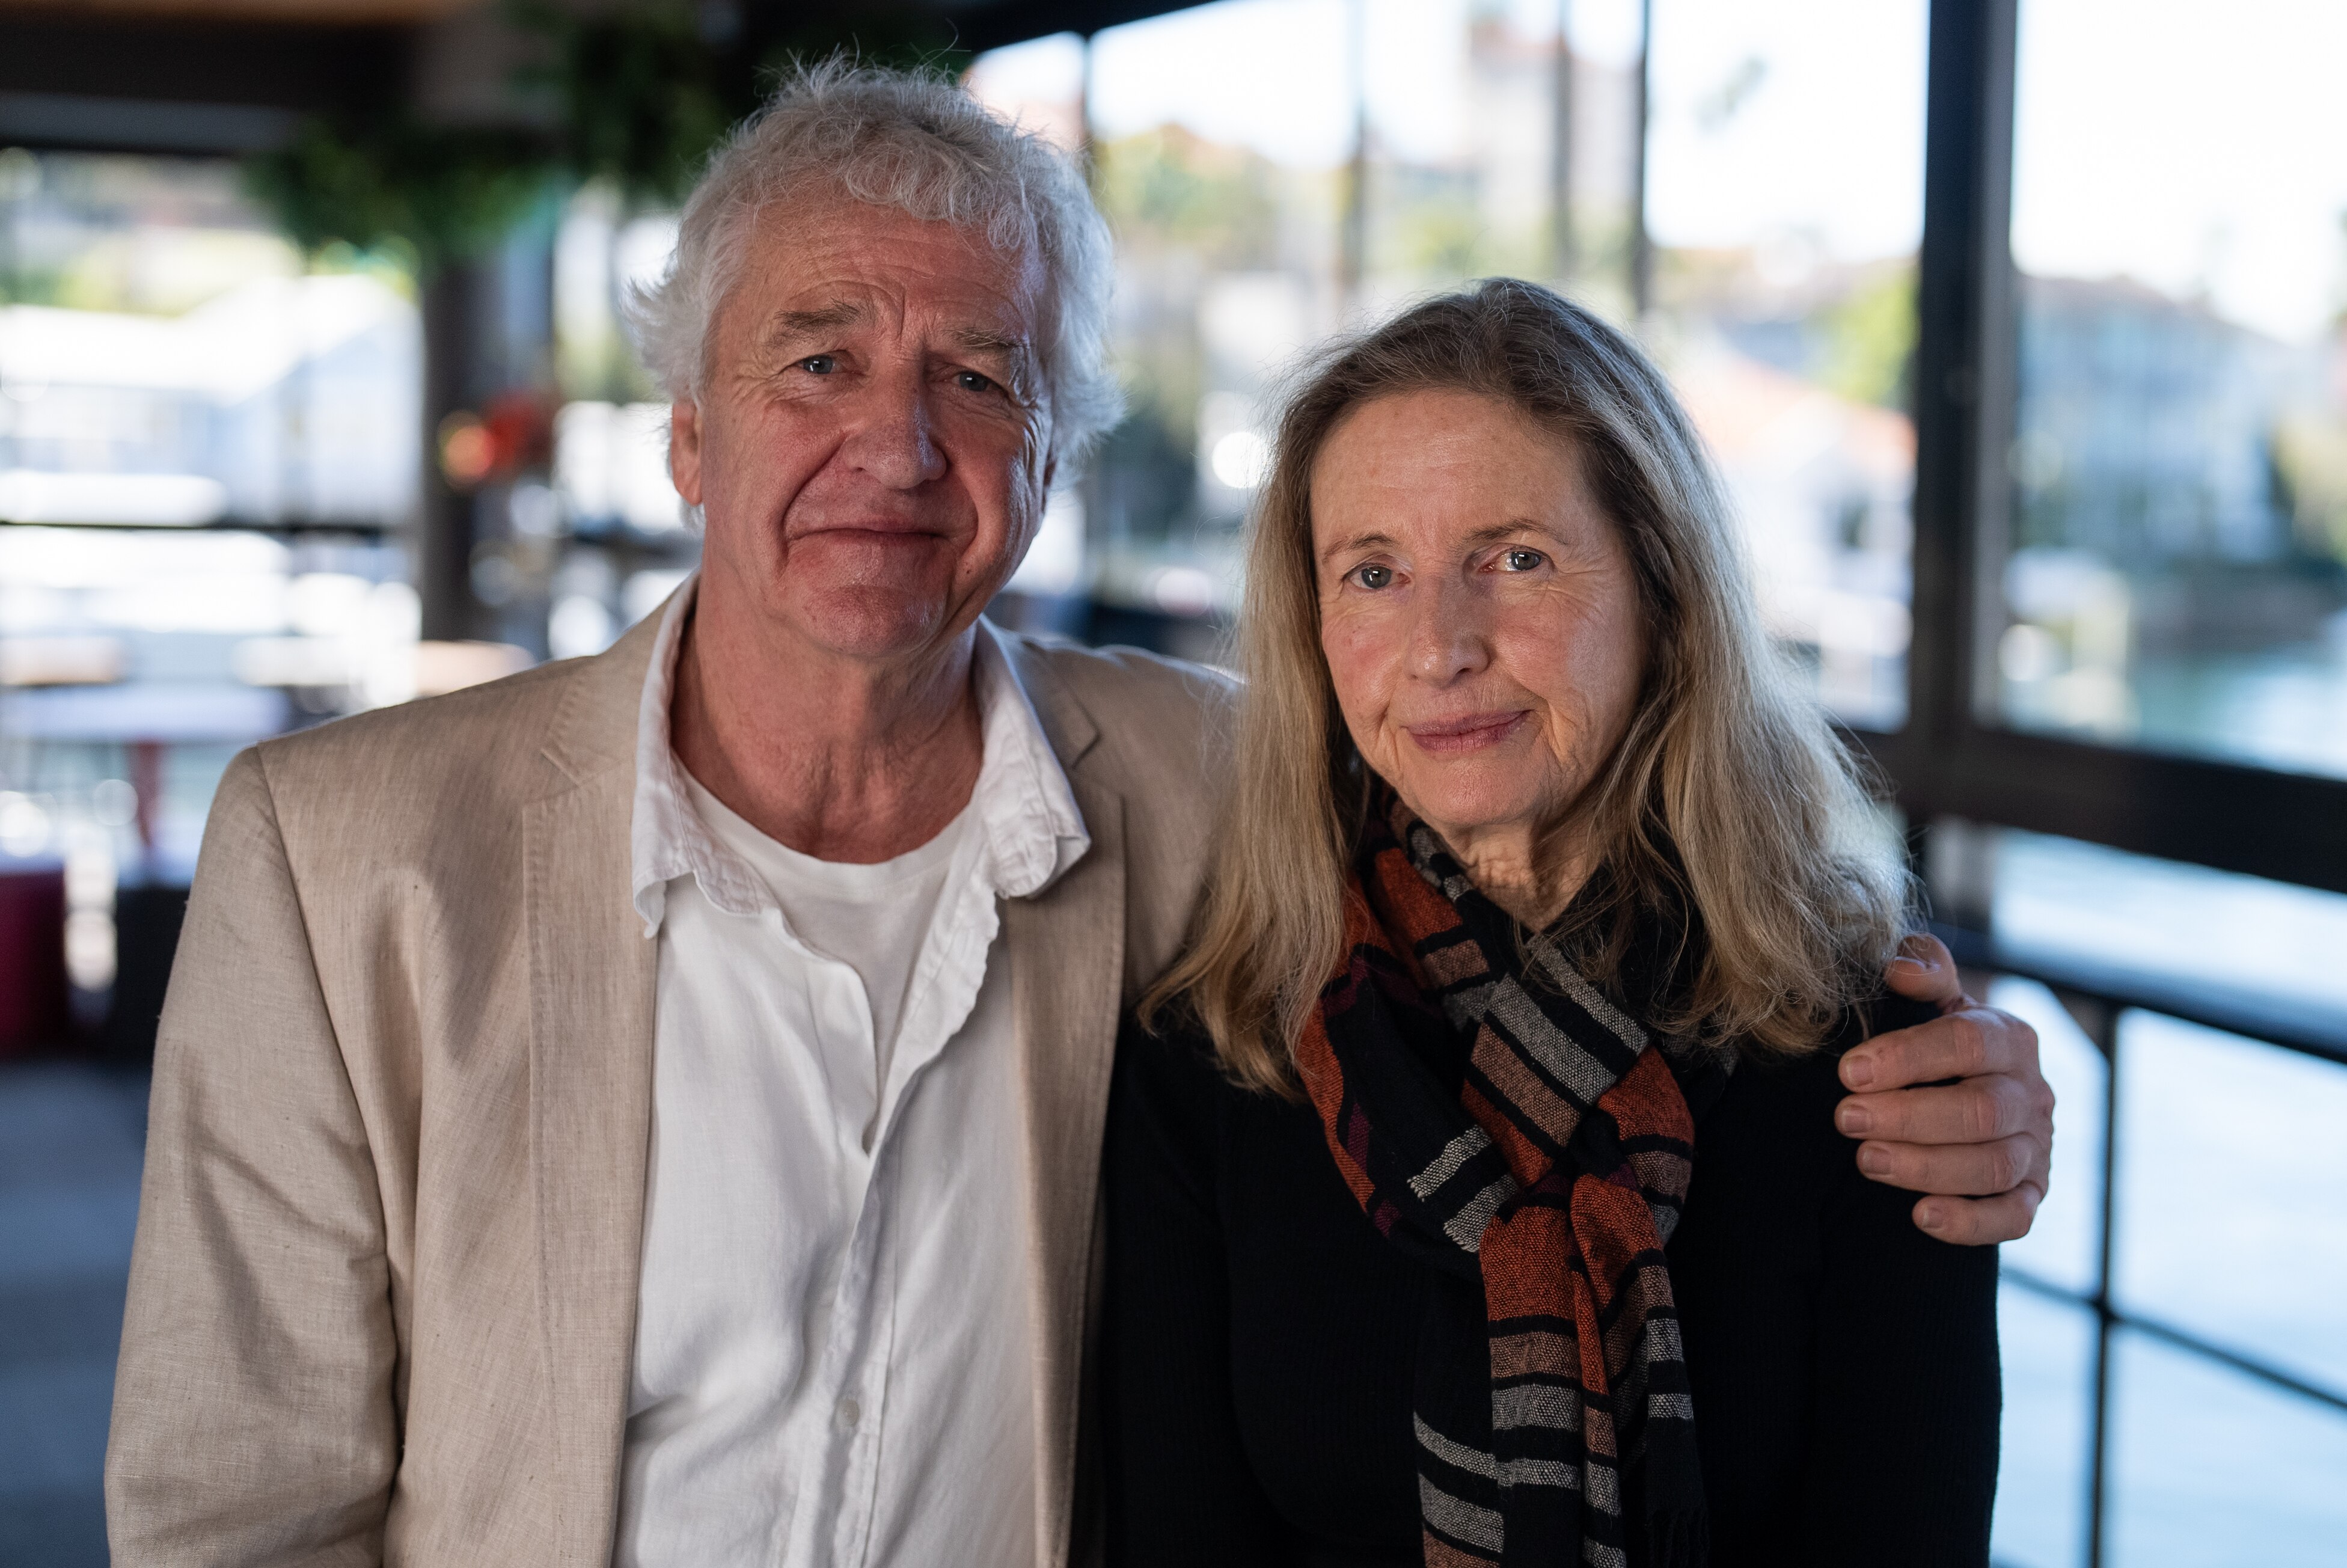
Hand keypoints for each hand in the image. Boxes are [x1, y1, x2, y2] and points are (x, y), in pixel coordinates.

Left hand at [1834, 934, 2053, 1245]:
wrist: (1966, 1089)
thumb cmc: (1936, 1042)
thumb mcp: (1932, 999)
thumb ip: (1922, 970)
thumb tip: (1899, 968)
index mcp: (2008, 1037)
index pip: (1966, 1043)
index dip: (1908, 1057)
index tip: (1849, 1071)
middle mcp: (2031, 1092)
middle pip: (1980, 1110)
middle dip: (1908, 1117)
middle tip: (1847, 1119)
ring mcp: (2036, 1147)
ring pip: (1994, 1165)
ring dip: (1927, 1167)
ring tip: (1867, 1161)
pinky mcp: (2032, 1194)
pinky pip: (2014, 1216)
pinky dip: (1971, 1222)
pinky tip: (1922, 1218)